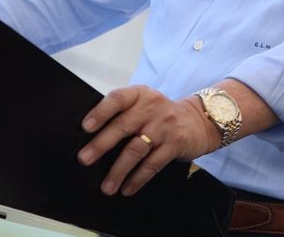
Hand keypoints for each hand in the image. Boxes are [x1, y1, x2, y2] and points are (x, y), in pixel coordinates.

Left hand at [77, 85, 220, 196]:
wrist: (199, 119)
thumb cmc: (161, 113)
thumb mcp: (144, 103)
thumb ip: (123, 113)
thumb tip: (91, 137)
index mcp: (139, 95)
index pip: (117, 99)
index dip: (100, 112)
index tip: (85, 127)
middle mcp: (151, 108)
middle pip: (123, 126)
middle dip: (101, 144)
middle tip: (84, 159)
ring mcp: (163, 127)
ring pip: (136, 149)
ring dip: (118, 170)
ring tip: (106, 186)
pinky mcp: (174, 145)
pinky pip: (152, 164)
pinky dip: (138, 178)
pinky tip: (127, 188)